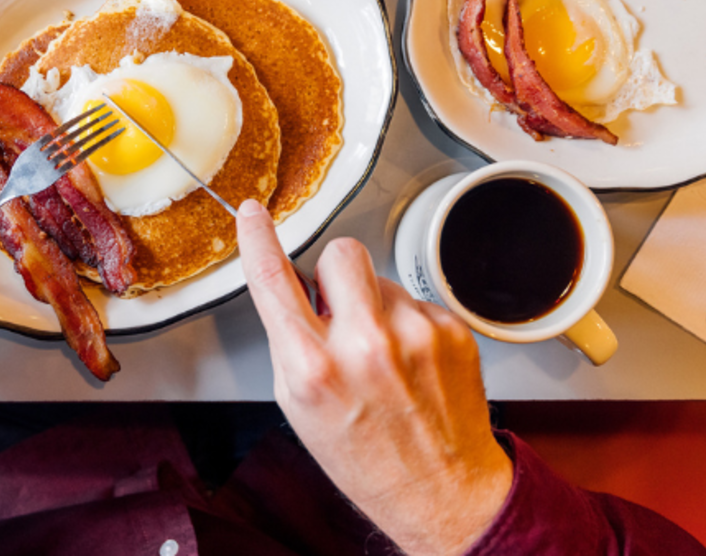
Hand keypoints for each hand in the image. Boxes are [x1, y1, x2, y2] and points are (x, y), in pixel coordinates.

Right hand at [235, 200, 511, 555]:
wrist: (441, 491)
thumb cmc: (365, 456)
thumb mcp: (298, 405)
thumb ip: (292, 342)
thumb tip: (295, 287)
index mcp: (314, 368)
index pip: (273, 281)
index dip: (258, 239)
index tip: (254, 214)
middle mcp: (365, 346)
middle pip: (340, 253)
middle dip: (334, 273)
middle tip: (339, 310)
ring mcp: (414, 336)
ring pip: (380, 277)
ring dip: (374, 304)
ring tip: (382, 355)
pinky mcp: (451, 331)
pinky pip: (415, 300)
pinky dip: (408, 324)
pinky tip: (410, 363)